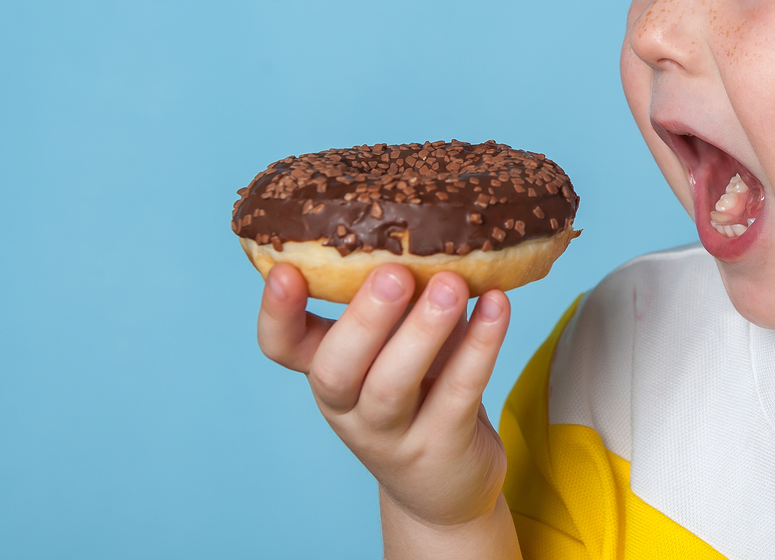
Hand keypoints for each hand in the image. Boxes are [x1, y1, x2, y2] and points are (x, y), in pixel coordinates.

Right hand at [257, 262, 511, 533]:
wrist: (446, 486)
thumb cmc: (418, 393)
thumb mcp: (393, 347)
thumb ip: (396, 299)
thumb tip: (421, 214)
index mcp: (327, 372)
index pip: (280, 347)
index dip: (276, 313)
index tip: (286, 269)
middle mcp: (347, 408)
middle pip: (335, 371)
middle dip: (362, 320)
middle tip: (393, 274)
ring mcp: (390, 435)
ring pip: (392, 386)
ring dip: (423, 332)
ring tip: (452, 285)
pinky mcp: (440, 448)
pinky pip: (458, 395)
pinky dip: (479, 348)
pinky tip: (498, 306)